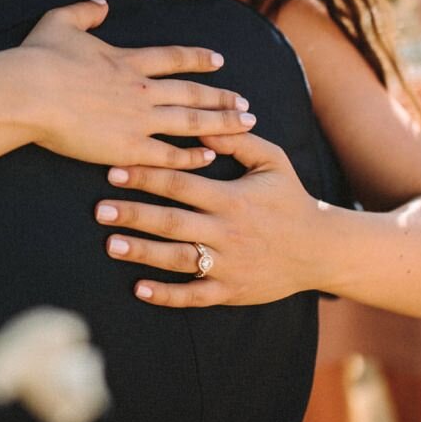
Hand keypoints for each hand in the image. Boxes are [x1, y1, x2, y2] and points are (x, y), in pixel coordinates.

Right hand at [21, 0, 255, 170]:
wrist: (29, 91)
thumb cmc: (38, 58)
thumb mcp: (59, 22)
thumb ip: (85, 12)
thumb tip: (101, 4)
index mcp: (127, 61)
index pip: (173, 58)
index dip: (197, 59)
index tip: (219, 60)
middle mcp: (141, 88)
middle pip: (192, 93)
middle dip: (222, 98)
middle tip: (246, 103)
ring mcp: (138, 119)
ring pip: (191, 121)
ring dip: (221, 124)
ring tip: (246, 126)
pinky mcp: (128, 147)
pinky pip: (169, 154)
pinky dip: (192, 155)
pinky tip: (211, 156)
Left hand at [93, 132, 321, 306]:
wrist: (320, 249)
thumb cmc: (290, 199)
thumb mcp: (272, 162)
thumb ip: (236, 142)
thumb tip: (201, 126)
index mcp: (232, 198)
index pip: (181, 184)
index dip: (147, 176)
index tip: (115, 171)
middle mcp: (227, 232)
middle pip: (172, 222)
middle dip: (134, 214)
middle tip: (100, 209)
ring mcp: (228, 264)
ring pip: (178, 259)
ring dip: (142, 252)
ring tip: (110, 244)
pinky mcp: (231, 290)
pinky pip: (194, 295)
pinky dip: (167, 294)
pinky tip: (140, 288)